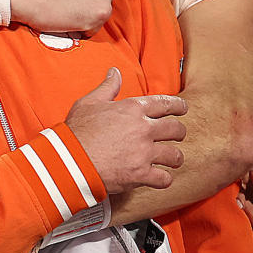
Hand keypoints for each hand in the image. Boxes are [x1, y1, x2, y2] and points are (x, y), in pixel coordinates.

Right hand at [65, 68, 186, 193]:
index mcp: (133, 109)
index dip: (178, 106)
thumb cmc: (77, 131)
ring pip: (174, 155)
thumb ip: (107, 87)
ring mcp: (144, 153)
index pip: (165, 104)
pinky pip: (164, 179)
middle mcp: (143, 129)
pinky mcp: (140, 174)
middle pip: (176, 129)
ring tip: (172, 160)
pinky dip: (164, 179)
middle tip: (177, 136)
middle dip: (179, 132)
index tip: (183, 108)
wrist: (70, 160)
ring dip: (175, 158)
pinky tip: (160, 178)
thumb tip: (114, 72)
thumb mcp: (90, 102)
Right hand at [238, 161, 252, 232]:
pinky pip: (242, 221)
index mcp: (245, 172)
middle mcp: (238, 185)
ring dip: (250, 222)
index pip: (235, 180)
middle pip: (235, 198)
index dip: (237, 193)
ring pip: (239, 211)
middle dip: (247, 212)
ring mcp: (238, 200)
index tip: (241, 205)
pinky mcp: (240, 213)